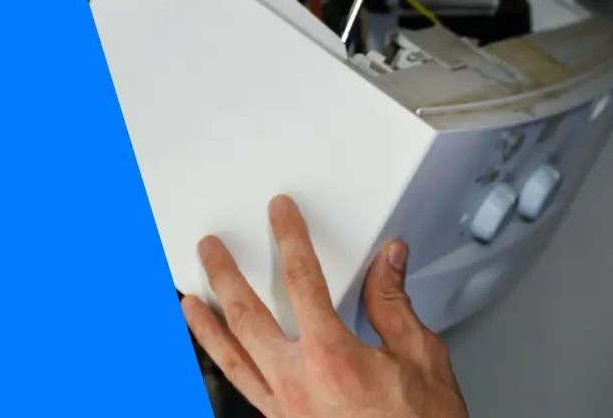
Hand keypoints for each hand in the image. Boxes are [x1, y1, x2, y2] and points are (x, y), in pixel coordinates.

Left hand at [181, 196, 466, 417]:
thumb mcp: (422, 359)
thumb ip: (393, 306)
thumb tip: (387, 262)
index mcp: (332, 357)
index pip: (302, 279)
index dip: (289, 239)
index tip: (280, 215)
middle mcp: (298, 383)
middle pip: (246, 314)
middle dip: (224, 275)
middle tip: (210, 249)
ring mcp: (285, 409)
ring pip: (231, 358)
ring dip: (206, 325)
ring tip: (190, 301)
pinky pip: (244, 390)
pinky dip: (225, 368)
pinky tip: (220, 358)